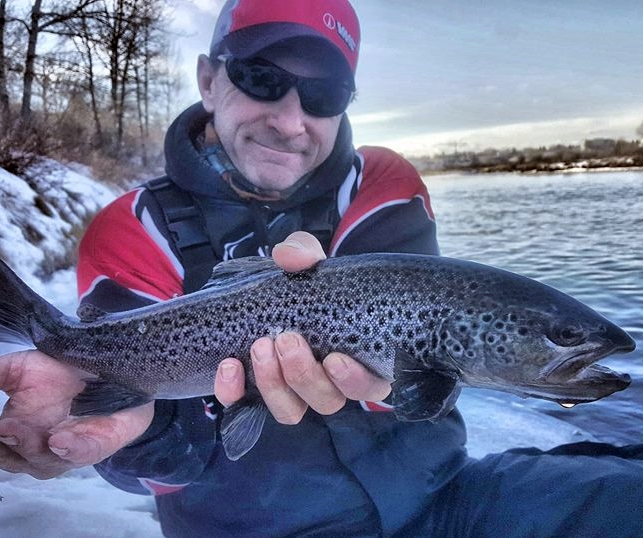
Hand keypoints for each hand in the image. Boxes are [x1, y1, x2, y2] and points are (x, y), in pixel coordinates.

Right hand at [0, 350, 153, 478]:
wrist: (110, 372)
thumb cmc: (59, 373)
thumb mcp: (20, 369)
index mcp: (16, 436)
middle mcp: (38, 450)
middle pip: (15, 456)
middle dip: (7, 442)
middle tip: (2, 426)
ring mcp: (68, 452)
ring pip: (44, 458)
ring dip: (28, 445)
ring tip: (14, 428)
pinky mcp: (98, 447)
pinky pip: (82, 454)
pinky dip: (69, 450)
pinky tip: (58, 441)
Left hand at [214, 231, 390, 423]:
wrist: (274, 292)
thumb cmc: (308, 283)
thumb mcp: (310, 262)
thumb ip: (305, 253)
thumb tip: (288, 257)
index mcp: (358, 358)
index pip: (370, 386)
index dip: (355, 381)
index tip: (335, 358)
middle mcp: (330, 384)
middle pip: (327, 401)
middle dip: (304, 374)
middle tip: (286, 338)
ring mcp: (293, 393)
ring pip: (291, 411)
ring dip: (274, 385)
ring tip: (260, 347)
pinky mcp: (257, 395)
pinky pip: (245, 407)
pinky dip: (234, 391)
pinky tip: (229, 365)